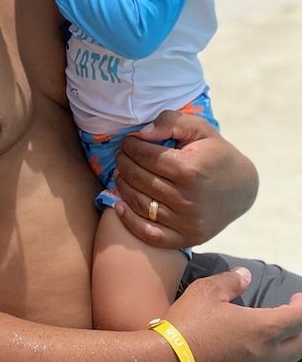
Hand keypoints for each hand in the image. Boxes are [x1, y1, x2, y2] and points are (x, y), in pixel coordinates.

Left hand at [113, 110, 258, 248]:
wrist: (242, 189)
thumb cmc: (215, 154)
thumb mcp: (199, 128)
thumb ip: (171, 122)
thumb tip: (142, 133)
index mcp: (190, 169)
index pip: (145, 156)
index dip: (131, 146)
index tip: (128, 142)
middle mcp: (187, 198)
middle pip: (139, 179)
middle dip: (124, 163)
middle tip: (122, 156)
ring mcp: (187, 222)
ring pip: (140, 203)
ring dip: (123, 186)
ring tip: (121, 174)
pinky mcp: (187, 238)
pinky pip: (149, 234)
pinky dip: (130, 221)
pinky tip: (120, 206)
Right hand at [166, 267, 301, 361]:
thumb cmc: (189, 325)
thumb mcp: (205, 292)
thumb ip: (230, 281)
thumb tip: (246, 275)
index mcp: (264, 328)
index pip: (298, 317)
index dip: (301, 305)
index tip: (297, 298)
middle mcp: (271, 357)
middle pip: (301, 343)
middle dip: (297, 328)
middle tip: (288, 317)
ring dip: (286, 351)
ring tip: (274, 342)